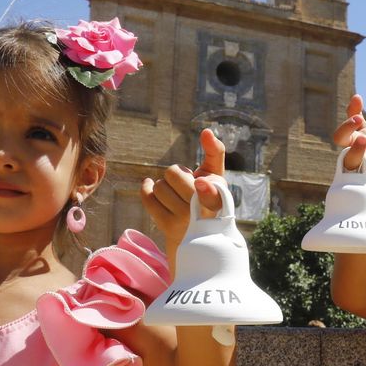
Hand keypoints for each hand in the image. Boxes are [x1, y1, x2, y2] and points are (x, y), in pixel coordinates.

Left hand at [140, 128, 226, 247]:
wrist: (197, 234)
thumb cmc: (207, 196)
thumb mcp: (215, 175)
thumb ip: (215, 152)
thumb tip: (207, 131)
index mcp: (218, 198)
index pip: (212, 193)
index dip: (206, 188)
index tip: (201, 184)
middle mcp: (201, 212)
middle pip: (175, 174)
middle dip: (176, 173)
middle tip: (184, 183)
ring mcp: (183, 221)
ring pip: (160, 185)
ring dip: (165, 184)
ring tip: (174, 193)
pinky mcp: (166, 226)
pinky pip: (148, 198)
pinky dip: (147, 188)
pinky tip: (151, 186)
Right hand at [331, 94, 365, 197]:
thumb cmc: (365, 150)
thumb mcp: (359, 132)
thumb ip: (355, 113)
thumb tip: (357, 96)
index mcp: (347, 146)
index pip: (339, 138)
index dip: (346, 127)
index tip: (358, 118)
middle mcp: (356, 159)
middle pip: (351, 157)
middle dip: (357, 148)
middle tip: (364, 138)